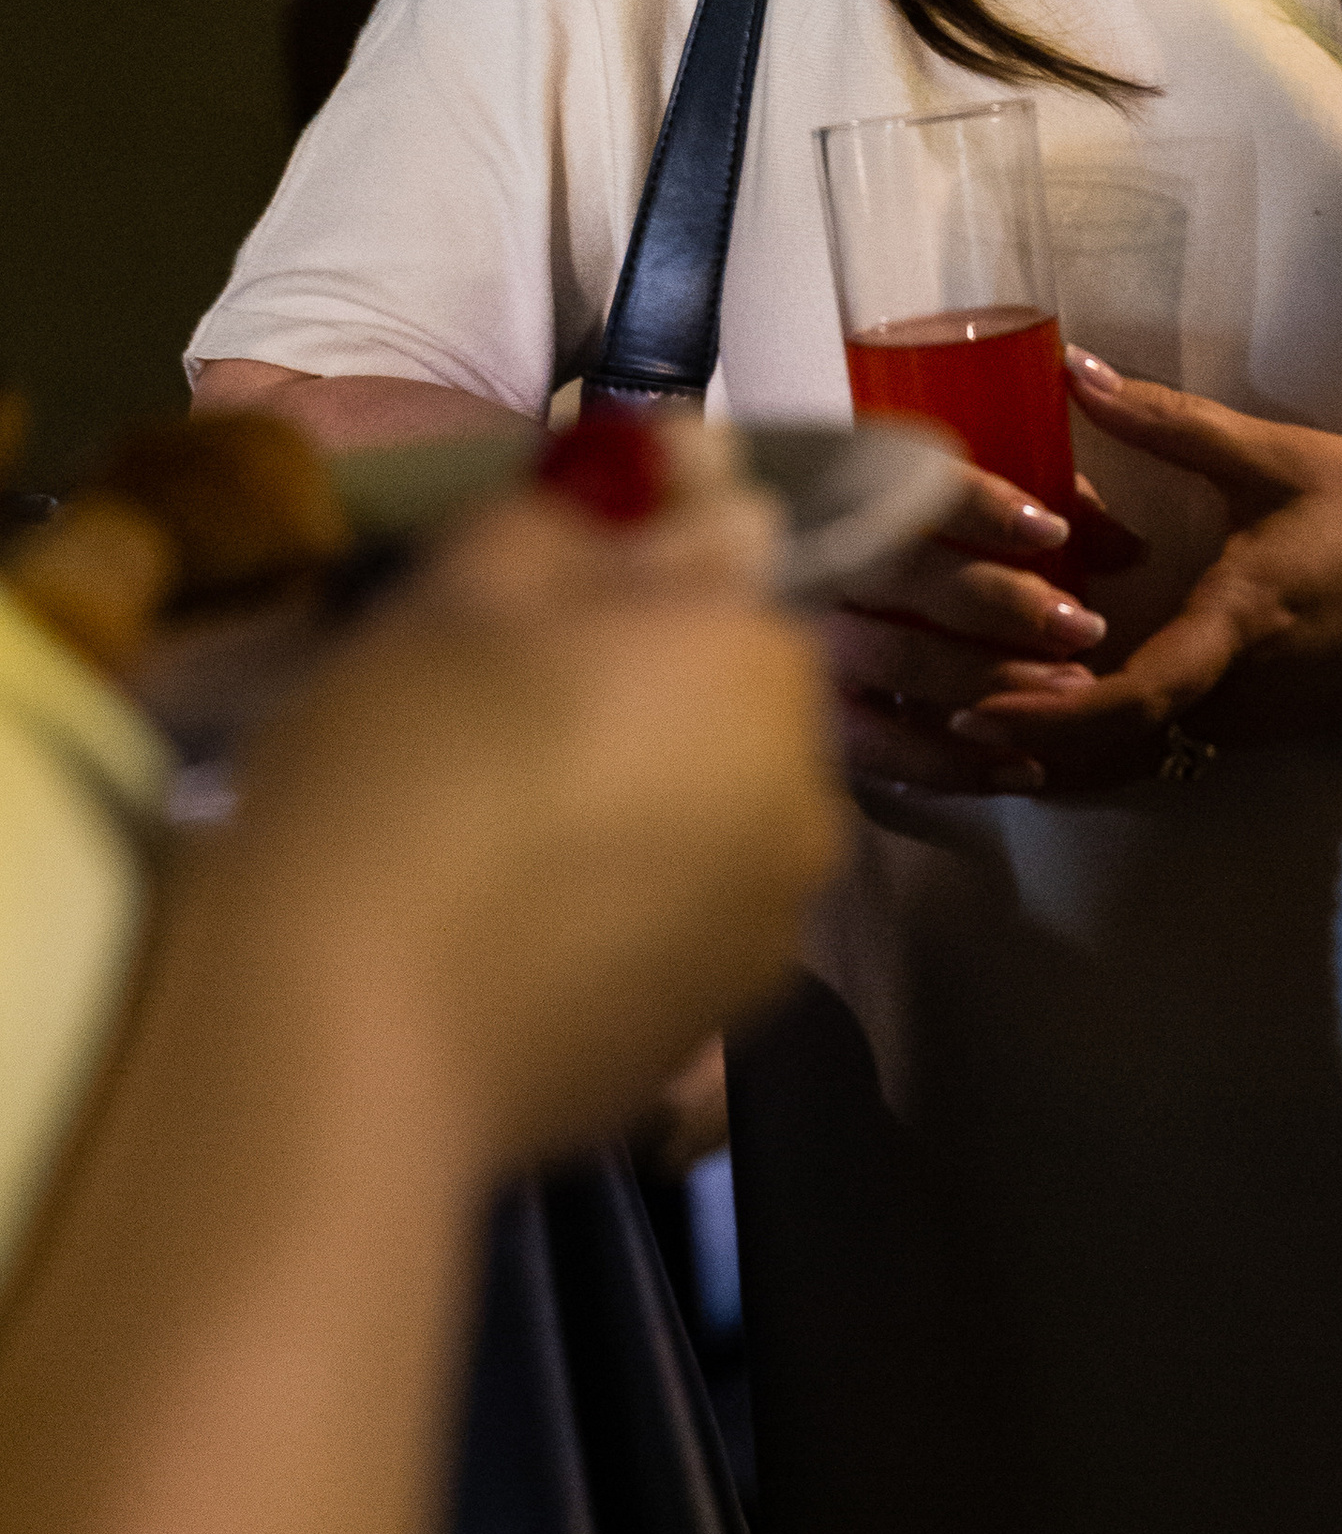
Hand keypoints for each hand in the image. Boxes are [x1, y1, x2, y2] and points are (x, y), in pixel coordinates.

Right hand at [212, 484, 844, 1178]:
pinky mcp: (707, 1034)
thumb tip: (693, 486)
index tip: (564, 542)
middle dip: (650, 675)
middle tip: (507, 693)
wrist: (341, 1047)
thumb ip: (595, 516)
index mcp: (763, 660)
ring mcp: (767, 928)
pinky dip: (621, 898)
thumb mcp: (471, 583)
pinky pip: (676, 918)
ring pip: (711, 809)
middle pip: (729, 692)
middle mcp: (807, 791)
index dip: (646, 539)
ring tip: (507, 813)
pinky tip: (518, 913)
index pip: (730, 554)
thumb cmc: (403, 772)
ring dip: (643, 790)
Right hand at [820, 464, 1145, 797]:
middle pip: (908, 577)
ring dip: (992, 678)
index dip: (981, 506)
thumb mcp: (994, 507)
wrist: (814, 621)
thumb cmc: (935, 543)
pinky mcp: (820, 716)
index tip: (1052, 532)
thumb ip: (1059, 510)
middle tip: (1083, 628)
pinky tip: (1025, 770)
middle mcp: (825, 558)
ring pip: (898, 659)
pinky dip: (953, 763)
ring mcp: (814, 641)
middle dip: (1003, 603)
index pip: (912, 484)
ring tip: (1074, 692)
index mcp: (861, 489)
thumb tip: (1128, 551)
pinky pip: (879, 748)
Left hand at [958, 351, 1341, 795]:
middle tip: (939, 713)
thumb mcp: (1276, 456)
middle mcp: (1238, 699)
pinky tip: (1068, 697)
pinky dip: (1112, 735)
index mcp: (1234, 632)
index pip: (1127, 705)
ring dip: (1065, 741)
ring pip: (1139, 755)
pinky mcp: (1273, 723)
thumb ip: (1168, 420)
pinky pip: (1173, 745)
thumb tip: (1074, 371)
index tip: (970, 715)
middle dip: (1025, 742)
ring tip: (978, 711)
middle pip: (1110, 750)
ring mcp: (1257, 722)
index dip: (1044, 719)